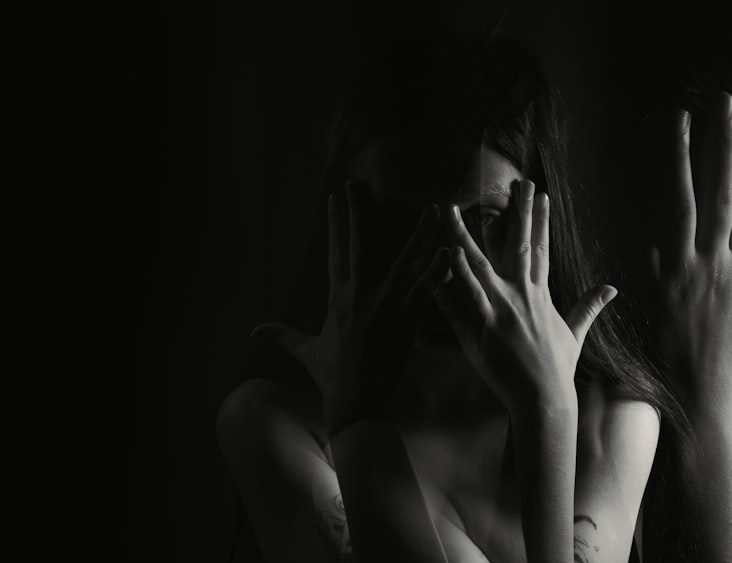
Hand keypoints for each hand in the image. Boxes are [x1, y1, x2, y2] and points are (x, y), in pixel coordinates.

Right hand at [253, 182, 448, 431]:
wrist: (354, 404)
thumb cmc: (332, 378)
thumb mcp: (305, 351)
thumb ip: (282, 336)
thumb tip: (254, 332)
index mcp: (338, 298)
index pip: (336, 251)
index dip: (336, 223)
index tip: (335, 196)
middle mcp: (358, 295)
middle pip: (361, 243)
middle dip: (360, 210)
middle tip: (362, 182)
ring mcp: (382, 305)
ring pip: (403, 260)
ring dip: (420, 232)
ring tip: (435, 208)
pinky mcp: (403, 320)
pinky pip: (423, 290)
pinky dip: (436, 270)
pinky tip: (450, 251)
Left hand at [429, 180, 617, 411]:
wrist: (546, 398)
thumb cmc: (558, 369)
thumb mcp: (575, 333)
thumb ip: (588, 306)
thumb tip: (612, 288)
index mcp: (540, 294)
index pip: (540, 247)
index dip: (539, 219)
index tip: (540, 193)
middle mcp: (522, 295)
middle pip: (516, 244)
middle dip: (517, 211)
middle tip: (515, 181)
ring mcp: (503, 310)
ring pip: (479, 265)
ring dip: (463, 236)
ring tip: (452, 210)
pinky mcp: (485, 328)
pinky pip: (464, 298)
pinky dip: (452, 277)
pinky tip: (444, 256)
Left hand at [649, 94, 731, 415]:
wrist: (699, 394)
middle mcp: (718, 263)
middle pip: (723, 193)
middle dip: (724, 146)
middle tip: (724, 104)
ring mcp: (685, 270)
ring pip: (684, 204)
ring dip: (682, 159)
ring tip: (680, 119)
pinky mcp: (657, 280)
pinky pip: (652, 232)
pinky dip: (650, 201)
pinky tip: (646, 169)